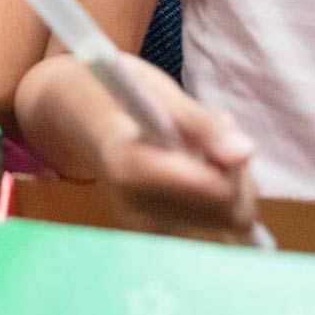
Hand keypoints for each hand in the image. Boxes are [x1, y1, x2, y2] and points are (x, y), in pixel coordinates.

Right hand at [92, 59, 260, 240]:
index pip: (215, 192)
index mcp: (129, 167)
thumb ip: (200, 124)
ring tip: (199, 138)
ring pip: (224, 218)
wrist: (68, 109)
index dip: (232, 161)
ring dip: (226, 177)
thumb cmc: (111, 89)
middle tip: (214, 126)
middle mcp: (137, 207)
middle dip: (234, 171)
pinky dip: (212, 188)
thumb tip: (246, 153)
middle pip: (227, 213)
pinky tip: (191, 158)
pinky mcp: (153, 226)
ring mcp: (145, 222)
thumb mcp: (156, 90)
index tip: (221, 122)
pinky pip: (208, 217)